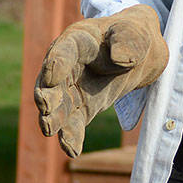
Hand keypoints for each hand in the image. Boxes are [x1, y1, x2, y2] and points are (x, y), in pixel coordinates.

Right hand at [34, 4, 167, 156]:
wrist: (138, 53)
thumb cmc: (131, 35)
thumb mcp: (134, 32)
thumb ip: (127, 42)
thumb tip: (120, 59)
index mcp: (77, 40)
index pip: (63, 50)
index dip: (57, 62)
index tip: (51, 75)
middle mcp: (67, 66)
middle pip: (52, 81)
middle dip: (47, 94)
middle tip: (44, 106)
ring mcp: (72, 88)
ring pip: (57, 106)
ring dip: (53, 119)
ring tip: (49, 130)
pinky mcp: (82, 107)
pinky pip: (74, 123)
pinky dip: (71, 137)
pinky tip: (72, 151)